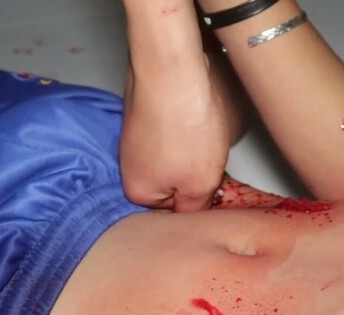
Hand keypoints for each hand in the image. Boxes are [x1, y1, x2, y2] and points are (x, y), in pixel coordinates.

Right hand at [120, 58, 230, 211]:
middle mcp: (129, 168)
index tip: (214, 186)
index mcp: (137, 192)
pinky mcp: (144, 116)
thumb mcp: (200, 184)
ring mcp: (134, 140)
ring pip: (173, 159)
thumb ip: (194, 209)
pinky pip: (170, 135)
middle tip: (210, 158)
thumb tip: (193, 216)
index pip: (174, 212)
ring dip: (192, 151)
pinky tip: (196, 120)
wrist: (173, 68)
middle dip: (194, 175)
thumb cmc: (184, 125)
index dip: (199, 199)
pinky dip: (186, 130)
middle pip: (172, 184)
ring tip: (203, 135)